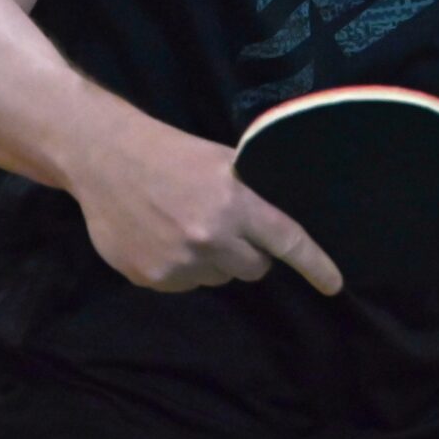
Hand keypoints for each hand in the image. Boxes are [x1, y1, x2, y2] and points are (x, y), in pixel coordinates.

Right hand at [67, 117, 342, 295]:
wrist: (104, 158)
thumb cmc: (171, 153)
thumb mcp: (222, 162)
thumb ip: (251, 196)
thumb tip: (280, 229)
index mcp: (234, 204)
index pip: (287, 241)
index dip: (315, 266)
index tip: (334, 285)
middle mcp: (210, 238)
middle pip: (255, 269)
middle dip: (249, 252)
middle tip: (225, 226)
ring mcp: (178, 263)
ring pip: (219, 278)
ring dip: (212, 260)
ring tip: (185, 226)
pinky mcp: (150, 278)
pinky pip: (185, 284)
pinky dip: (181, 268)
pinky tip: (162, 237)